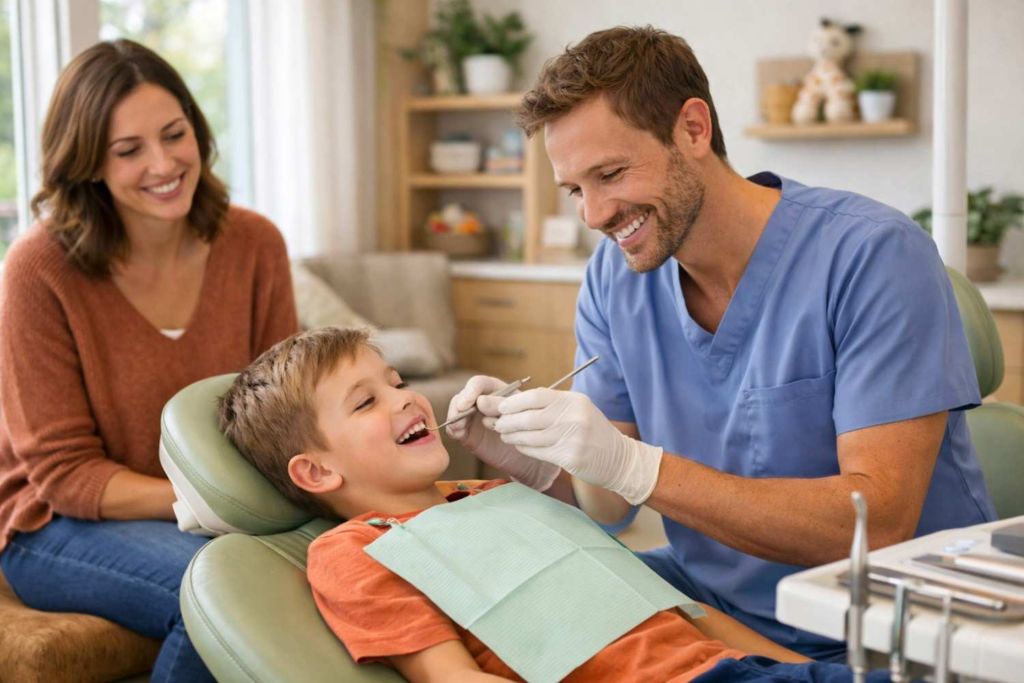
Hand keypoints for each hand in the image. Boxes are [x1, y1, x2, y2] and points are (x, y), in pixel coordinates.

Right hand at [445, 376, 559, 490]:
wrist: (526, 454)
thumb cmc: (526, 428)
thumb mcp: (518, 413)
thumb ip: (500, 405)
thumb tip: (479, 401)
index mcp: (495, 390)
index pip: (478, 383)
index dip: (470, 391)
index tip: (467, 403)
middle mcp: (480, 401)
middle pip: (463, 395)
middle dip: (459, 405)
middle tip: (459, 416)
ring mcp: (472, 416)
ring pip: (456, 410)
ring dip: (454, 416)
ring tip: (459, 426)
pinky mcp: (467, 432)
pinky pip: (454, 428)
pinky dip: (453, 429)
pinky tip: (458, 433)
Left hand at [491, 389, 662, 504]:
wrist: (619, 459)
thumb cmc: (593, 432)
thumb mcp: (578, 410)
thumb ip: (552, 405)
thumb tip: (514, 402)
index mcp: (574, 401)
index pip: (536, 397)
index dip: (514, 402)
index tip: (500, 407)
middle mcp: (574, 417)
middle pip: (529, 418)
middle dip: (507, 420)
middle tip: (495, 422)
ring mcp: (572, 438)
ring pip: (530, 436)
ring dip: (512, 435)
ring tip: (503, 434)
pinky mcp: (570, 458)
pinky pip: (537, 451)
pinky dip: (523, 447)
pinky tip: (518, 444)